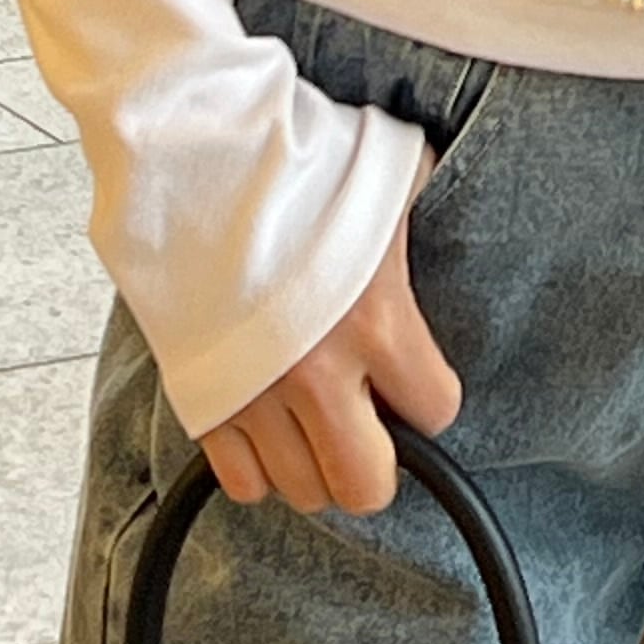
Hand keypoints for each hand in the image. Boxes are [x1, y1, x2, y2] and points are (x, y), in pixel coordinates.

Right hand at [200, 183, 463, 514]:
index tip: (417, 380)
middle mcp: (317, 373)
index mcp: (377, 320)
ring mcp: (255, 395)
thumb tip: (451, 216)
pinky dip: (259, 464)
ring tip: (318, 418)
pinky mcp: (203, 401)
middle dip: (378, 460)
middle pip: (366, 485)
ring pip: (302, 490)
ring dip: (317, 461)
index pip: (434, 411)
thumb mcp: (390, 168)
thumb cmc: (294, 158)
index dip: (430, 396)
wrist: (193, 154)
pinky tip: (270, 422)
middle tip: (372, 425)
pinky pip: (241, 482)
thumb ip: (424, 208)